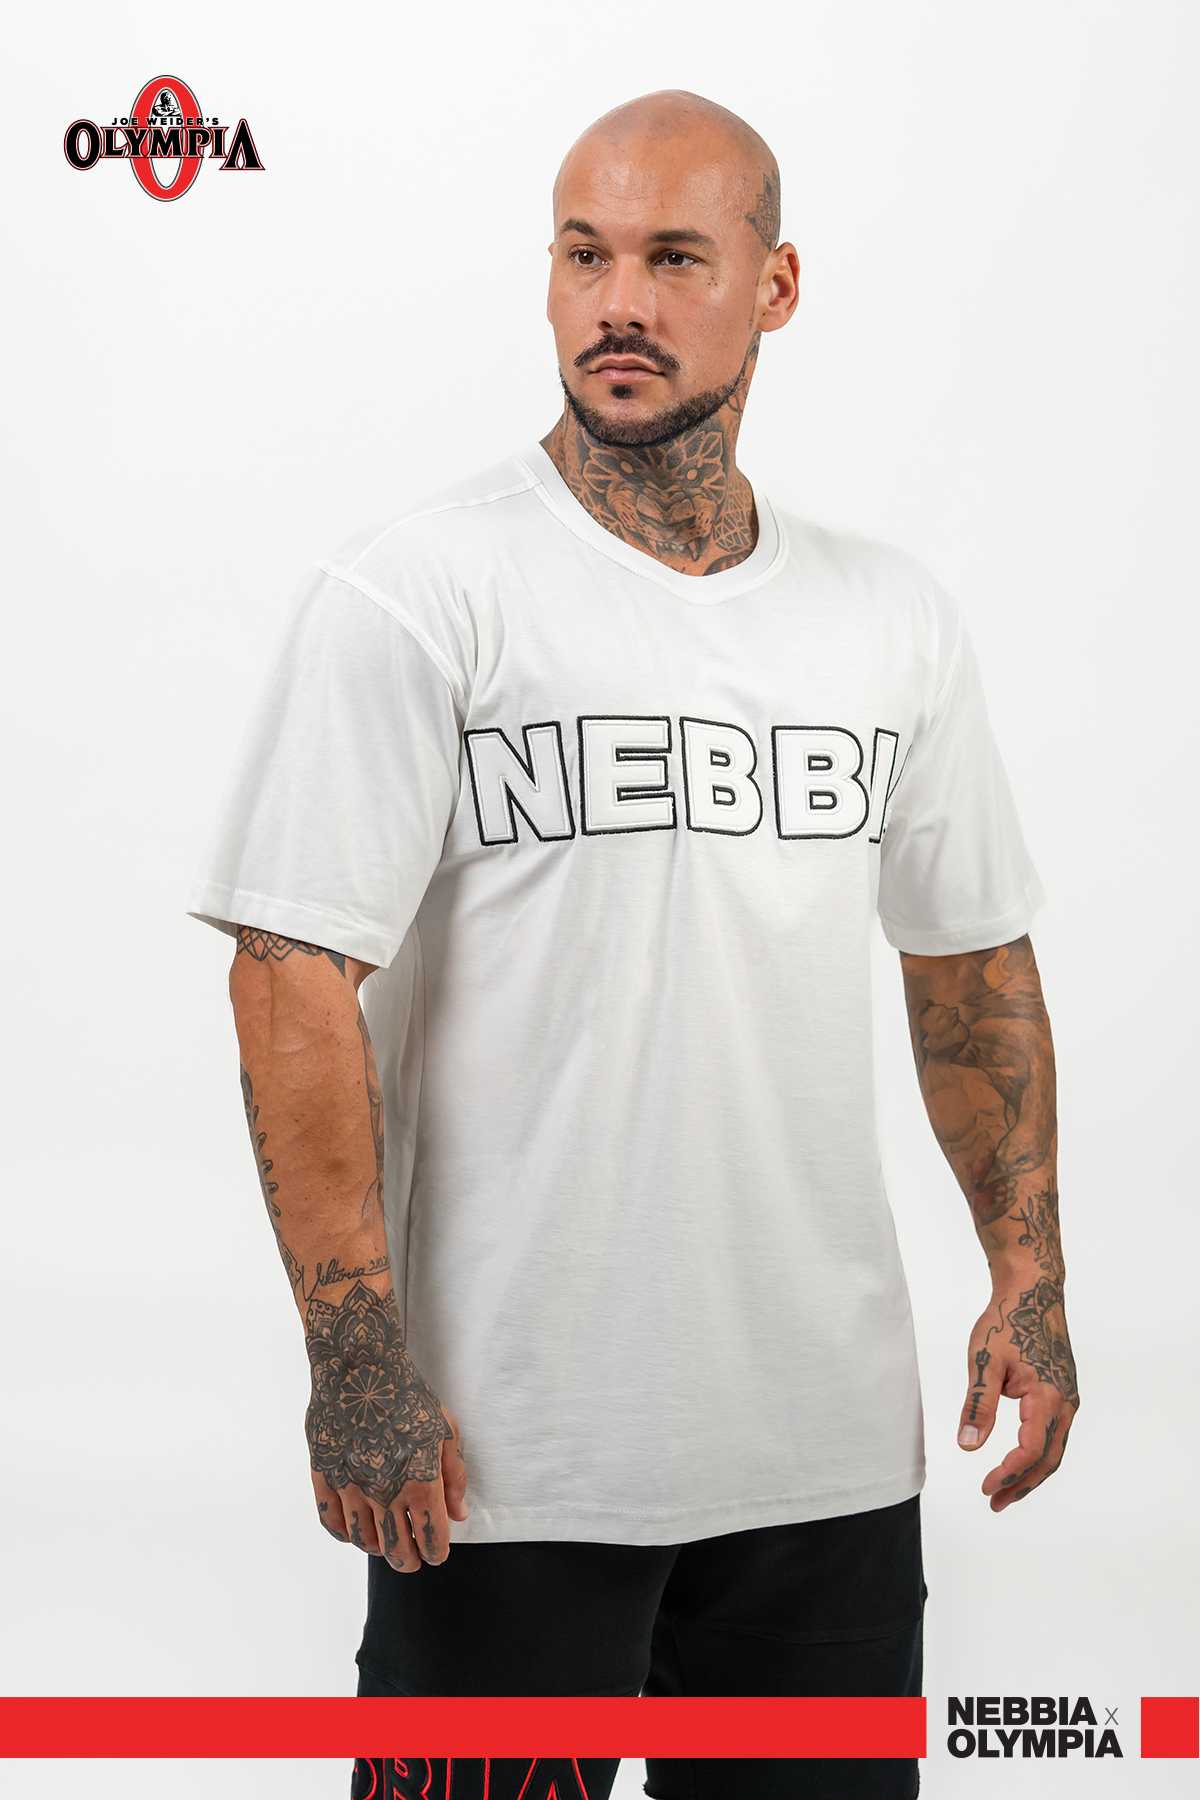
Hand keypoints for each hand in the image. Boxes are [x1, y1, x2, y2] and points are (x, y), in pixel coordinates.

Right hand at [302, 1278, 469, 1568]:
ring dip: (379, 1548)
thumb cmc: (408, 1395)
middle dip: (409, 1559)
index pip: (430, 1537)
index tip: (436, 1552)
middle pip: (396, 1548)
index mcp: (419, 1481)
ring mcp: (350, 1486)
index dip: (436, 1551)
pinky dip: (345, 1534)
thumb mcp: (445, 1429)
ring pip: (365, 1539)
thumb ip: (454, 1475)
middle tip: (413, 1558)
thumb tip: (457, 1515)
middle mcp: (384, 1492)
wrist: (360, 1368)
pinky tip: (356, 1531)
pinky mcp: (324, 1476)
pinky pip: (332, 1522)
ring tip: (387, 1544)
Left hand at [957, 1273, 1079, 1511]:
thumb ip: (978, 1405)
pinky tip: (1020, 1457)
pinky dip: (1038, 1453)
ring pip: (1054, 1449)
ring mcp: (1068, 1398)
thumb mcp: (984, 1362)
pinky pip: (1054, 1433)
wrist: (1034, 1293)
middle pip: (1047, 1459)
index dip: (1008, 1473)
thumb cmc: (1007, 1321)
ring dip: (1030, 1472)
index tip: (985, 1486)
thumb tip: (967, 1445)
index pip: (1030, 1451)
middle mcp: (1064, 1403)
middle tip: (994, 1502)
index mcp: (1047, 1397)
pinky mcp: (1063, 1391)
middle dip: (1021, 1484)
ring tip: (1004, 1489)